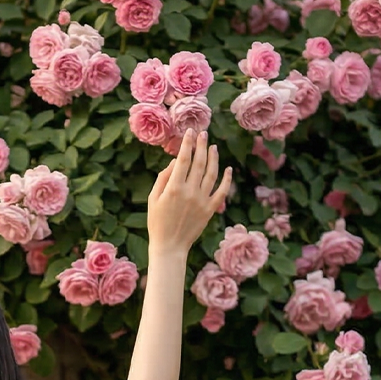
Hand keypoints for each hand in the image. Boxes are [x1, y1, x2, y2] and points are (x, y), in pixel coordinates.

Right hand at [147, 131, 232, 258]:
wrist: (169, 246)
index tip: (190, 132)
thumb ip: (162, 178)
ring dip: (213, 158)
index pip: (183, 160)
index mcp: (173, 188)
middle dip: (201, 146)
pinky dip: (226, 180)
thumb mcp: (153, 199)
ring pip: (211, 174)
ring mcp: (202, 201)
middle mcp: (190, 192)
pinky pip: (221, 191)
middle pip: (199, 163)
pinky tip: (227, 169)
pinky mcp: (210, 210)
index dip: (187, 144)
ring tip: (213, 147)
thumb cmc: (157, 222)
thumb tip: (175, 161)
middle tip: (204, 134)